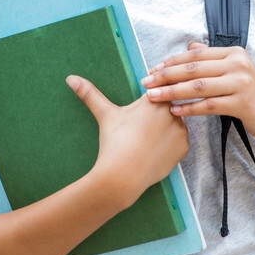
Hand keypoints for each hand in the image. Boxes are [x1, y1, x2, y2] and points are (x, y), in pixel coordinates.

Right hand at [66, 75, 188, 208]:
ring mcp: (180, 130)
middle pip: (167, 106)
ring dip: (165, 126)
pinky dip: (169, 142)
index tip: (141, 100)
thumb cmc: (114, 142)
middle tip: (139, 125)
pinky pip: (178, 140)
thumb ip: (90, 93)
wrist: (123, 176)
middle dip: (156, 112)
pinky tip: (153, 148)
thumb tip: (70, 78)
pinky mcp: (183, 147)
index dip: (150, 94)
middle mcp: (172, 112)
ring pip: (174, 122)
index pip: (160, 88)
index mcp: (154, 100)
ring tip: (145, 137)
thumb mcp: (104, 114)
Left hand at [142, 42, 254, 141]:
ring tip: (153, 97)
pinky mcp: (243, 103)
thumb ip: (212, 58)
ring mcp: (241, 83)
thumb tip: (190, 46)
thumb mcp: (234, 70)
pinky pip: (209, 105)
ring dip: (172, 92)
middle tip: (146, 83)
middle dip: (165, 76)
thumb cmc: (250, 93)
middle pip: (193, 69)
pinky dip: (189, 108)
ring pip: (198, 87)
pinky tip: (174, 111)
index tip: (152, 70)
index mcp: (232, 53)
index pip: (194, 55)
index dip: (170, 62)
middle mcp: (238, 64)